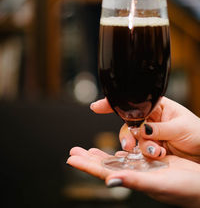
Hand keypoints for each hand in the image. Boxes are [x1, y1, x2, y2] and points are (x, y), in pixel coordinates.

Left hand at [67, 147, 199, 207]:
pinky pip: (133, 155)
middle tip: (74, 150)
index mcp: (133, 180)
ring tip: (88, 149)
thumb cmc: (184, 188)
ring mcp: (143, 168)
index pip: (104, 171)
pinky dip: (122, 151)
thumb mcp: (158, 183)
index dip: (87, 165)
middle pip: (106, 164)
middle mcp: (135, 174)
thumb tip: (109, 181)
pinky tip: (116, 149)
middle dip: (89, 157)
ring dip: (102, 154)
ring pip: (117, 159)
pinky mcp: (152, 161)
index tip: (71, 158)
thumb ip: (134, 181)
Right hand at [90, 97, 199, 162]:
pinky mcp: (152, 148)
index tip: (96, 107)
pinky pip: (140, 150)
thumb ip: (160, 129)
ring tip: (157, 152)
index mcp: (158, 106)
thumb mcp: (181, 127)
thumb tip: (143, 129)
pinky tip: (154, 156)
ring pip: (134, 138)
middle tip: (130, 143)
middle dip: (127, 134)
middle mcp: (151, 119)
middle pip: (129, 122)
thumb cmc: (198, 133)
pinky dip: (144, 154)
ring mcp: (151, 134)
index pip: (133, 100)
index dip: (115, 102)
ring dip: (141, 146)